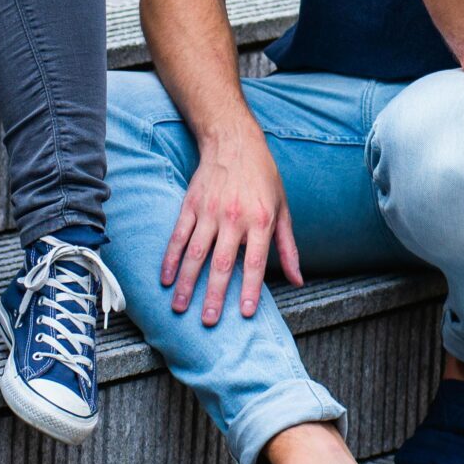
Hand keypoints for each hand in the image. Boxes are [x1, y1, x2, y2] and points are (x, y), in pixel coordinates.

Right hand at [162, 120, 301, 322]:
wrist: (234, 141)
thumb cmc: (263, 176)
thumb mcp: (283, 209)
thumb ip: (288, 248)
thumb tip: (297, 280)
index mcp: (260, 221)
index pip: (254, 263)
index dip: (250, 289)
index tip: (244, 313)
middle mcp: (233, 218)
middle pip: (222, 263)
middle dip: (214, 295)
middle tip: (209, 322)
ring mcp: (209, 211)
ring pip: (195, 253)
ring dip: (187, 283)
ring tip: (180, 307)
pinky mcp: (191, 205)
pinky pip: (178, 235)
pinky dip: (171, 258)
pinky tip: (166, 277)